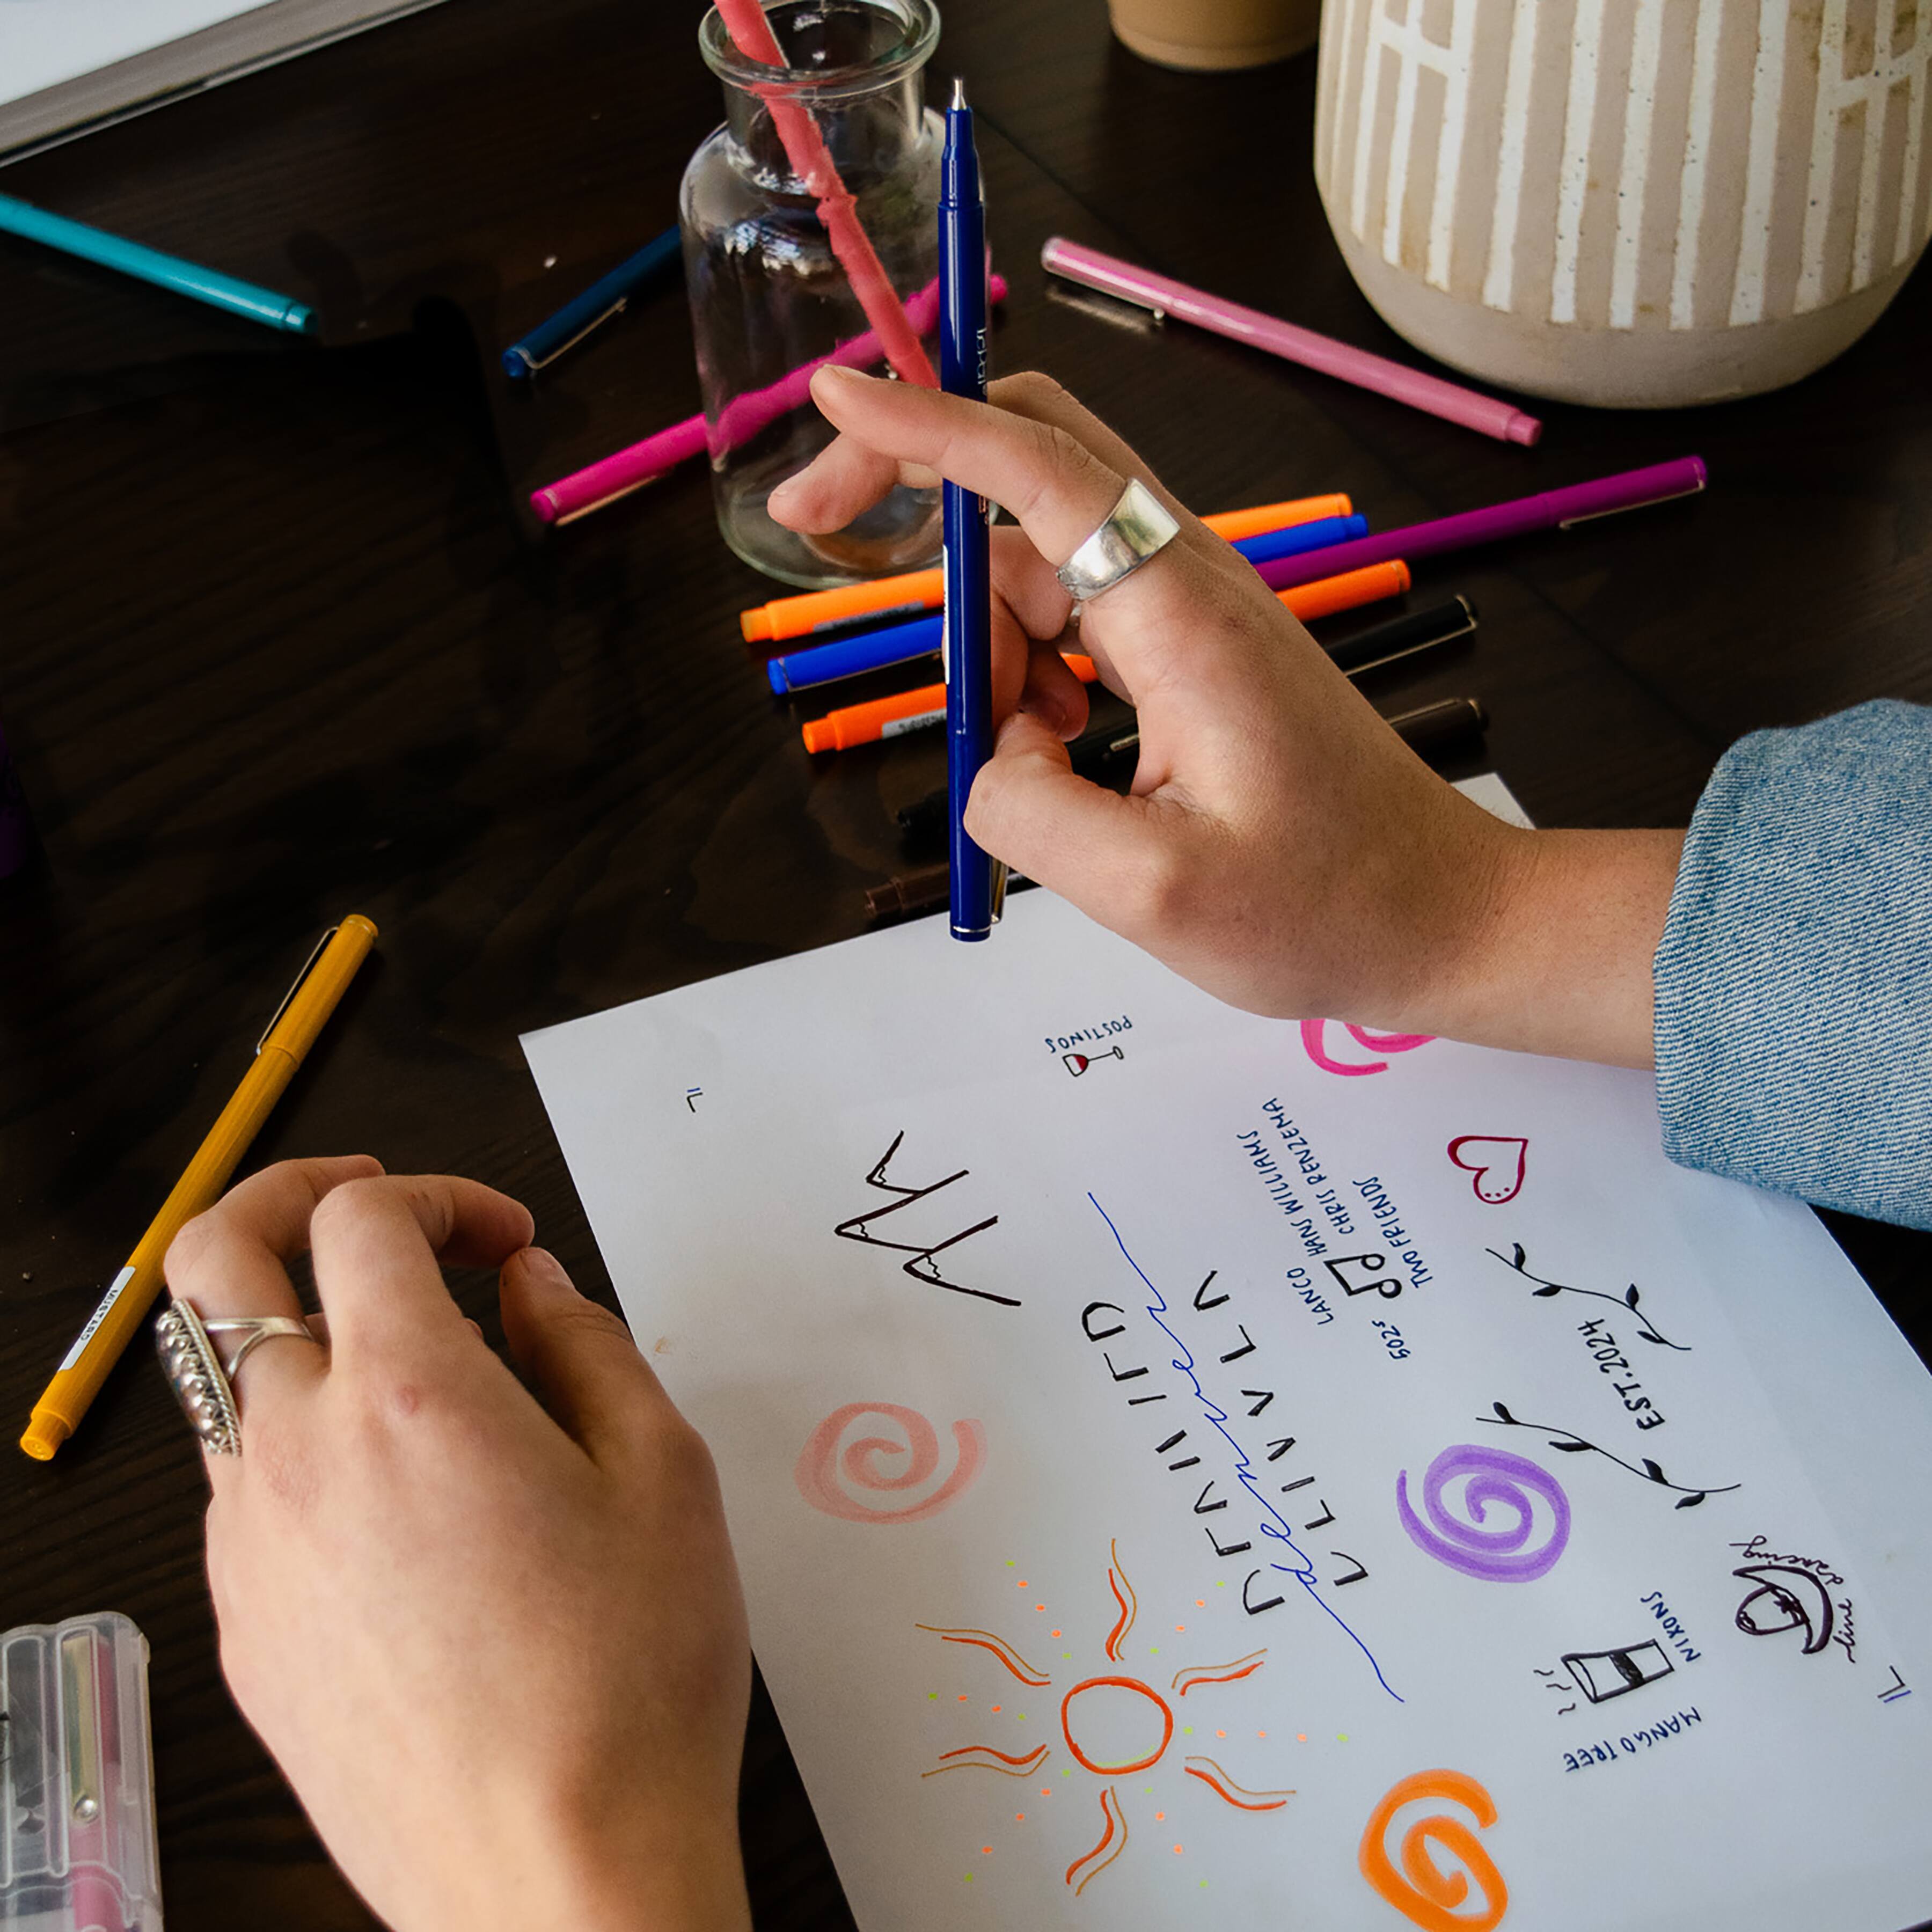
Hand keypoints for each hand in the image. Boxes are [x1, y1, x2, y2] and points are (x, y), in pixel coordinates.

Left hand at [168, 1156, 751, 1931]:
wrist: (556, 1878)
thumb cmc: (627, 1684)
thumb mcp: (664, 1473)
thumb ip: (588, 1346)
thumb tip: (532, 1289)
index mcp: (412, 1398)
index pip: (362, 1216)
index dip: (437, 1193)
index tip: (501, 1241)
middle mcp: (301, 1457)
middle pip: (212, 1259)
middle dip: (285, 1197)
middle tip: (370, 1210)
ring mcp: (251, 1548)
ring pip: (219, 1377)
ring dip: (297, 1331)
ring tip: (409, 1371)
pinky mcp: (242, 1630)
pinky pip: (240, 1490)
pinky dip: (298, 1443)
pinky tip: (396, 1499)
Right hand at [770, 366, 1681, 1066]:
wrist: (1440, 914)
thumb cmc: (1323, 909)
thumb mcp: (1153, 895)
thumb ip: (1029, 813)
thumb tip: (992, 753)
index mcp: (1182, 619)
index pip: (1038, 472)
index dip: (928, 423)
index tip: (833, 390)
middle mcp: (1190, 582)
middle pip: (1031, 464)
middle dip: (916, 480)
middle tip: (820, 538)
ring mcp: (1196, 606)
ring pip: (1040, 555)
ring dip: (985, 631)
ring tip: (1023, 750)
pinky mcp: (1196, 644)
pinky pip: (1077, 611)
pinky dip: (1030, 662)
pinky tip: (1057, 743)